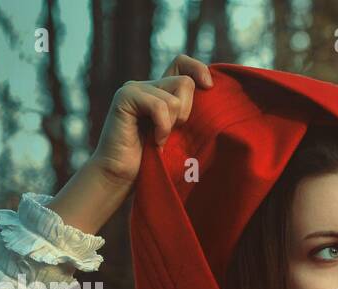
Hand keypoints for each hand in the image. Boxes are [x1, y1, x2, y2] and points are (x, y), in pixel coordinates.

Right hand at [88, 54, 213, 186]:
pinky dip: (162, 128)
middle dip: (186, 112)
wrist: (124, 178)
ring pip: (173, 98)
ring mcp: (134, 89)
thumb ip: (190, 114)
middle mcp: (147, 85)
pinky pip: (159, 106)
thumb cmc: (156, 162)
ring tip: (160, 139)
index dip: (198, 69)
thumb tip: (213, 95)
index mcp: (161, 91)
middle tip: (173, 133)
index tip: (210, 88)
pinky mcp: (124, 97)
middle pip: (185, 82)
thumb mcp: (181, 134)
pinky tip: (155, 141)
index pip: (182, 63)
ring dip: (172, 125)